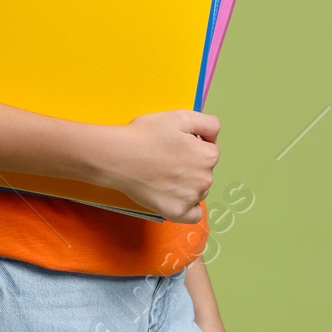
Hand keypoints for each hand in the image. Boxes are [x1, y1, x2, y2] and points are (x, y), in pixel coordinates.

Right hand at [98, 109, 218, 220]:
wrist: (118, 157)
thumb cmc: (146, 135)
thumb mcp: (181, 116)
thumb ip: (208, 123)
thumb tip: (214, 137)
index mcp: (209, 156)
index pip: (210, 150)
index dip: (193, 145)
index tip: (176, 144)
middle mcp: (205, 180)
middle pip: (204, 171)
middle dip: (191, 165)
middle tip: (167, 159)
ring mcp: (191, 198)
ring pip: (198, 191)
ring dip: (188, 184)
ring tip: (164, 175)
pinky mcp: (176, 212)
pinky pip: (193, 214)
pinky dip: (187, 207)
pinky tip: (175, 197)